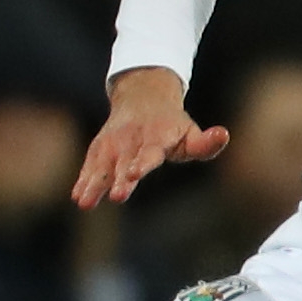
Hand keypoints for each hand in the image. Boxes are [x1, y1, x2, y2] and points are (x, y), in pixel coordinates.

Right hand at [75, 66, 229, 207]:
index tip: (132, 174)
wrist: (143, 97)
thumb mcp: (191, 133)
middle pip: (123, 162)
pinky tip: (78, 197)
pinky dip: (84, 179)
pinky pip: (90, 165)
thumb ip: (206, 143)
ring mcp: (113, 144)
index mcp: (156, 138)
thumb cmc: (172, 126)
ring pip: (102, 165)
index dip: (140, 164)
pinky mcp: (100, 149)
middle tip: (116, 196)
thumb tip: (223, 135)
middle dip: (118, 179)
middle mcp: (131, 140)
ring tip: (84, 202)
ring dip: (94, 183)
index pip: (149, 153)